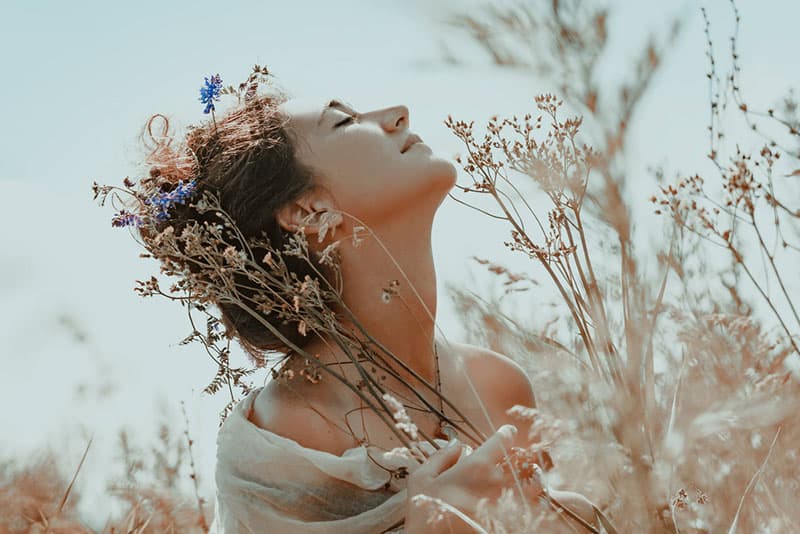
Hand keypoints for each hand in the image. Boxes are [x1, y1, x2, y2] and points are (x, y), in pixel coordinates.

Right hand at [404, 424, 530, 533]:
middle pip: (523, 463)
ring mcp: (505, 504)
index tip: (509, 433)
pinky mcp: (507, 521)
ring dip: (534, 480)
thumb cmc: (423, 512)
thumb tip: (456, 444)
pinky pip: (529, 510)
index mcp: (474, 467)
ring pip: (534, 486)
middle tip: (524, 458)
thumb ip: (440, 457)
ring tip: (533, 480)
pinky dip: (532, 504)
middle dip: (524, 459)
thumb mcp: (421, 478)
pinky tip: (527, 503)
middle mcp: (495, 483)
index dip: (507, 434)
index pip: (501, 441)